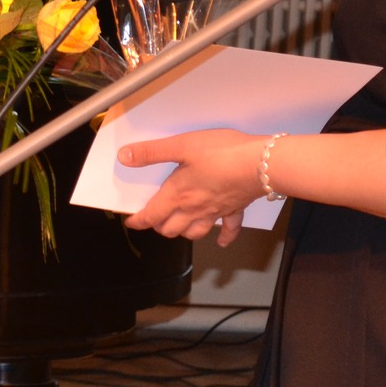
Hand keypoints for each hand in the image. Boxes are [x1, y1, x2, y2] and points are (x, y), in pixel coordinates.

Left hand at [119, 129, 263, 246]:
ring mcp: (216, 212)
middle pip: (171, 229)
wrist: (260, 164)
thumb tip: (125, 157)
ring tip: (179, 226)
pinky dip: (223, 238)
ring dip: (184, 232)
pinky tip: (220, 241)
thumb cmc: (222, 152)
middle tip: (154, 219)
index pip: (152, 215)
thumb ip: (152, 152)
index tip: (132, 222)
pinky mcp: (235, 209)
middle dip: (159, 226)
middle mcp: (195, 209)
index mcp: (178, 194)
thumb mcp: (182, 145)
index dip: (139, 221)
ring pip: (195, 233)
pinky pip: (229, 230)